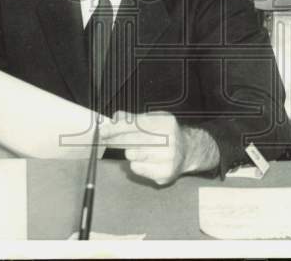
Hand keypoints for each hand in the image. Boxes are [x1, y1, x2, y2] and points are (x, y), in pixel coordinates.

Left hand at [99, 111, 218, 185]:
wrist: (187, 151)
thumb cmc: (166, 134)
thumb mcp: (153, 120)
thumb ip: (133, 119)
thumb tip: (116, 117)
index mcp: (166, 122)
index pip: (135, 124)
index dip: (116, 128)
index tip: (103, 131)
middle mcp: (170, 140)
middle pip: (132, 140)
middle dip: (116, 140)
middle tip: (108, 140)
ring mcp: (169, 158)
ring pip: (133, 155)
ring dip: (129, 152)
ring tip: (136, 149)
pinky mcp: (165, 173)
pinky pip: (138, 168)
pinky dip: (136, 164)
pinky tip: (144, 160)